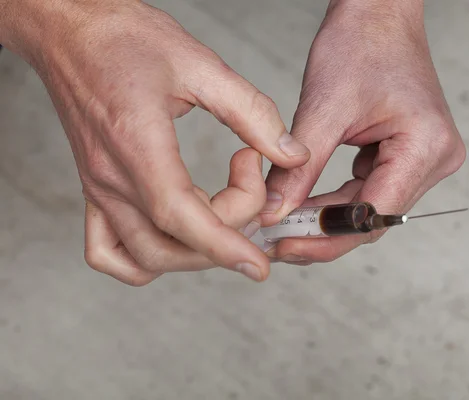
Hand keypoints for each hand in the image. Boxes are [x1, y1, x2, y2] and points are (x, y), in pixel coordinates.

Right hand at [1, 0, 309, 284]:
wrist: (69, 31)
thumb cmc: (124, 38)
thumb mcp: (200, 64)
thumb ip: (252, 113)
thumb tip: (292, 154)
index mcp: (135, 144)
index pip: (179, 217)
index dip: (223, 246)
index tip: (258, 265)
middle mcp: (111, 178)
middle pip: (169, 245)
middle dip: (224, 234)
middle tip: (250, 180)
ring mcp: (99, 189)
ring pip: (144, 257)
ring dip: (193, 250)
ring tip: (222, 206)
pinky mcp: (95, 189)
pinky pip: (108, 251)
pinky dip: (145, 258)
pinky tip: (174, 233)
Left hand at [262, 0, 465, 263]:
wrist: (378, 12)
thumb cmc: (360, 42)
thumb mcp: (324, 107)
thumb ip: (298, 168)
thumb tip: (273, 212)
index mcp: (426, 147)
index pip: (373, 214)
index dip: (326, 235)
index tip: (285, 243)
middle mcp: (436, 159)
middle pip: (372, 218)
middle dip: (321, 231)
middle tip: (277, 240)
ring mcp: (425, 159)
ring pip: (368, 209)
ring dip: (325, 218)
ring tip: (282, 224)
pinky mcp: (408, 156)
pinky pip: (368, 190)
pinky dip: (334, 200)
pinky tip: (303, 204)